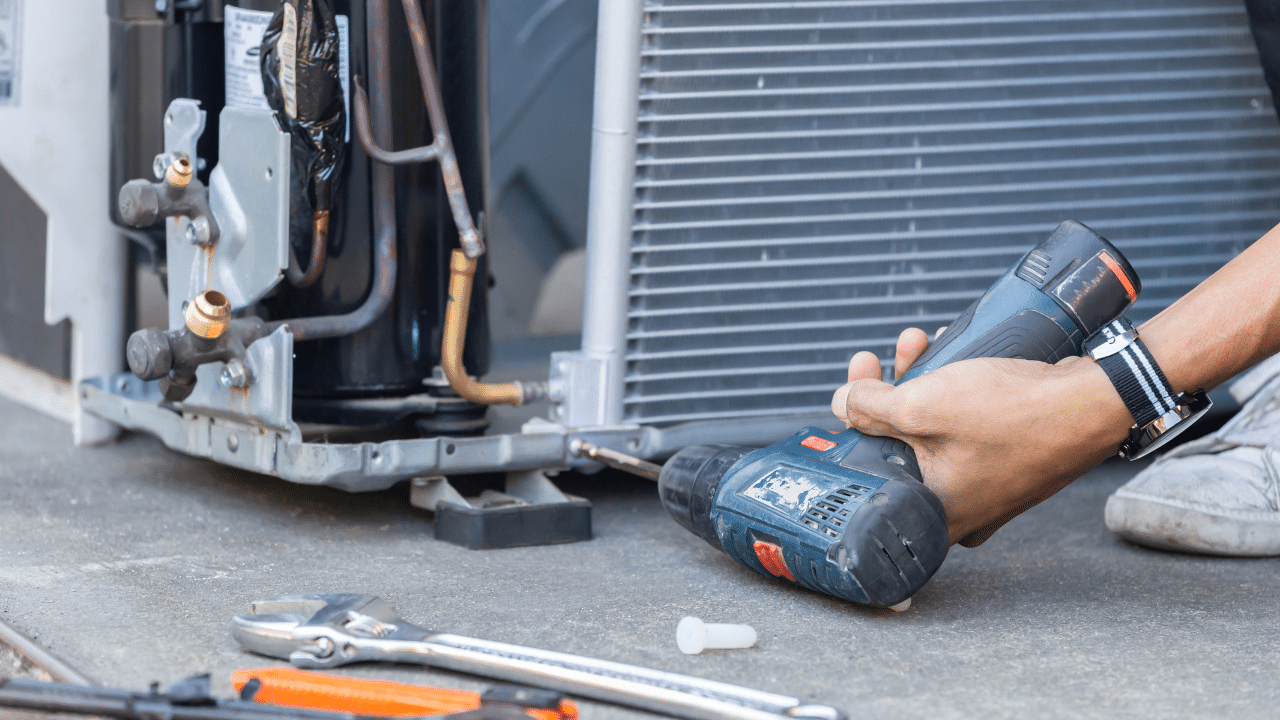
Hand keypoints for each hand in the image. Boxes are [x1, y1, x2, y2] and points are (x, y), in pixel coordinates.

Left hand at [832, 329, 1132, 545]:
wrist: (1098, 402)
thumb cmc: (1016, 416)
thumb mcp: (922, 407)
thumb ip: (871, 408)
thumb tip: (843, 403)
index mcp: (936, 512)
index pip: (873, 469)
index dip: (856, 421)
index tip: (855, 385)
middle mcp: (962, 507)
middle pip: (901, 444)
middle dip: (887, 390)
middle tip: (879, 358)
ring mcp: (989, 483)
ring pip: (934, 427)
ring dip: (919, 380)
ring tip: (918, 341)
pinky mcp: (1010, 457)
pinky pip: (966, 423)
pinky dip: (953, 389)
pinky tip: (949, 352)